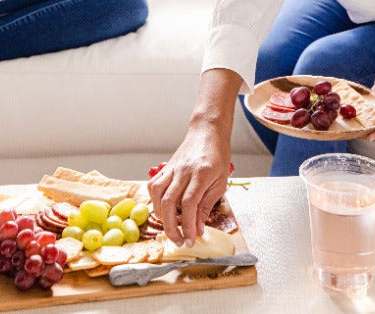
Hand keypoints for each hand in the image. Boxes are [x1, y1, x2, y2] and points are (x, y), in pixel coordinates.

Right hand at [147, 127, 229, 247]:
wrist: (207, 132)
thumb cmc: (218, 156)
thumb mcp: (220, 182)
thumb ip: (207, 206)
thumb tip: (198, 229)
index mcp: (201, 174)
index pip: (190, 203)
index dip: (188, 225)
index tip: (190, 240)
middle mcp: (183, 171)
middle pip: (169, 201)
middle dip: (171, 227)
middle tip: (179, 241)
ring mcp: (172, 168)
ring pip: (157, 194)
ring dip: (161, 215)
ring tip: (171, 227)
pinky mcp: (166, 168)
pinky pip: (153, 185)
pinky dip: (154, 201)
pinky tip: (163, 209)